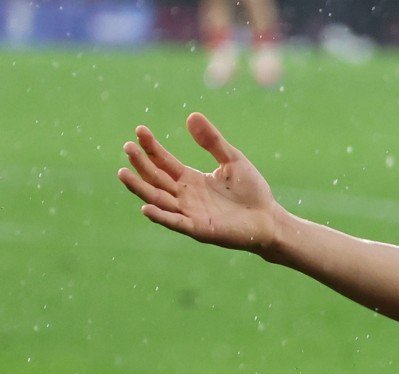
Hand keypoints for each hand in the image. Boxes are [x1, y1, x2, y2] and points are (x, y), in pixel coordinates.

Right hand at [117, 113, 283, 252]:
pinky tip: (146, 207)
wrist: (270, 219)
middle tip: (127, 147)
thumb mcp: (232, 160)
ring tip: (123, 173)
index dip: (151, 147)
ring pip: (158, 199)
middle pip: (155, 178)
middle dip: (141, 163)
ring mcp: (190, 212)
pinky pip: (175, 222)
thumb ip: (212, 141)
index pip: (163, 161)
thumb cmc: (252, 191)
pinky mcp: (199, 229)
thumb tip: (191, 115)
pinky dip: (161, 216)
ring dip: (140, 187)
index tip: (139, 130)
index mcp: (190, 179)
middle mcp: (185, 196)